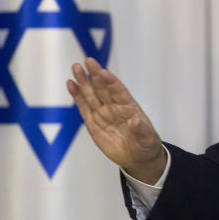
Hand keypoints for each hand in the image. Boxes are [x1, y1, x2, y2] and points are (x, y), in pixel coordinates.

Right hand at [67, 57, 166, 183]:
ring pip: (91, 94)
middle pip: (103, 88)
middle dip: (95, 75)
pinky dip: (77, 95)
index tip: (102, 71)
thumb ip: (141, 129)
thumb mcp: (147, 138)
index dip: (110, 81)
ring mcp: (103, 113)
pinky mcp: (92, 122)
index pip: (118, 90)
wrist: (137, 158)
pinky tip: (71, 84)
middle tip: (87, 61)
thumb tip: (135, 120)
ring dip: (83, 81)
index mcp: (129, 107)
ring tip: (75, 68)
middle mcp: (115, 106)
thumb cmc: (145, 145)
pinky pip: (83, 107)